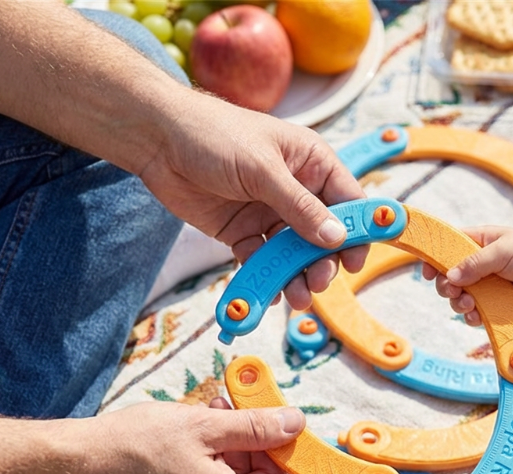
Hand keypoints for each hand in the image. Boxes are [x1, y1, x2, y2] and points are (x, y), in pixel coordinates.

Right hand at [76, 398, 315, 473]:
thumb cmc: (134, 446)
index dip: (304, 473)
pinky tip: (200, 433)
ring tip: (218, 413)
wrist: (74, 468)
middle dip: (265, 450)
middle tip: (249, 412)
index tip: (299, 441)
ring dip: (238, 451)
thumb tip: (296, 424)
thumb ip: (257, 427)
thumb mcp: (205, 426)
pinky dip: (217, 464)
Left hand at [140, 94, 368, 308]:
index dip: (356, 232)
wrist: (156, 140)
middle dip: (323, 262)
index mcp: (311, 164)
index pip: (347, 202)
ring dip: (297, 276)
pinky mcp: (244, 232)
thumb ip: (300, 207)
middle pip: (323, 236)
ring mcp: (270, 213)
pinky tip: (269, 293)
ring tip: (297, 298)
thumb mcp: (262, 170)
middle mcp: (296, 191)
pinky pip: (263, 260)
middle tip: (318, 282)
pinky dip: (267, 277)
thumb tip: (337, 238)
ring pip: (294, 253)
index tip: (355, 262)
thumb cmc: (213, 135)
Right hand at [423, 227, 512, 325]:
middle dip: (445, 285)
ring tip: (469, 304)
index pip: (448, 247)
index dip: (434, 258)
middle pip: (448, 276)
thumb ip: (474, 262)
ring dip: (457, 303)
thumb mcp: (502, 251)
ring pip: (458, 297)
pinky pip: (474, 314)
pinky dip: (472, 316)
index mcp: (479, 242)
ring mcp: (487, 286)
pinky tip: (478, 315)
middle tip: (453, 290)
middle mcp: (479, 264)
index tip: (426, 271)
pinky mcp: (495, 305)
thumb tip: (450, 276)